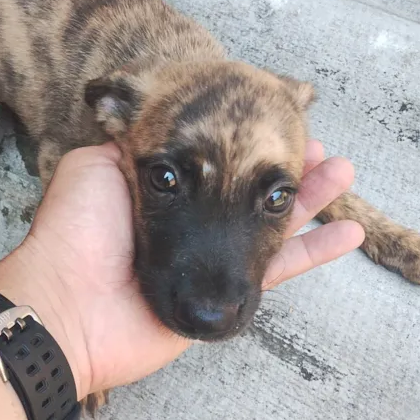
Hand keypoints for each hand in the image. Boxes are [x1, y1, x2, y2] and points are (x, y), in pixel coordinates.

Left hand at [0, 141, 363, 400]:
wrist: (71, 301)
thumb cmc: (77, 229)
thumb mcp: (93, 165)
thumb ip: (130, 141)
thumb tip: (154, 126)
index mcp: (160, 188)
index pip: (214, 157)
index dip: (245, 138)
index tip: (274, 117)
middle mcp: (189, 218)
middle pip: (247, 186)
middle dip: (284, 165)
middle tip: (319, 146)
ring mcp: (209, 254)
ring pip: (270, 222)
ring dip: (308, 198)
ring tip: (342, 172)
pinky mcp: (227, 291)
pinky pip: (279, 269)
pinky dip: (315, 251)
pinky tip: (348, 233)